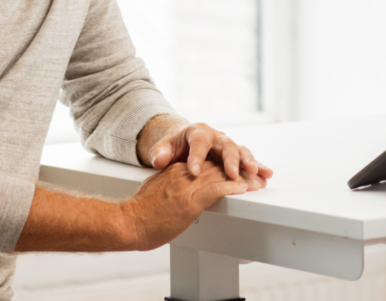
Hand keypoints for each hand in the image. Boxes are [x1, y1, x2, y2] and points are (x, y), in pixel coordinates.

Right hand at [121, 160, 247, 250]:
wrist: (128, 222)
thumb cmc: (140, 211)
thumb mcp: (157, 187)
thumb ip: (170, 181)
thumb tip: (178, 186)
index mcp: (177, 169)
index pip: (207, 163)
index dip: (225, 165)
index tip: (238, 168)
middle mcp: (184, 173)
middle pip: (218, 166)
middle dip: (239, 170)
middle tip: (257, 174)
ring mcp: (187, 186)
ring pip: (220, 175)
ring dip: (242, 179)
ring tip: (257, 181)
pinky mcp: (188, 201)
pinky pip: (214, 190)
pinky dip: (230, 188)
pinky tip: (242, 188)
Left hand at [146, 120, 273, 190]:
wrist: (184, 145)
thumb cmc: (175, 147)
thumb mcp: (163, 148)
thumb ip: (159, 153)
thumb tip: (159, 159)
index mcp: (198, 132)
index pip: (199, 142)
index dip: (197, 156)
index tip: (194, 171)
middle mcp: (216, 137)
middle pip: (226, 145)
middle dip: (230, 159)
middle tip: (232, 174)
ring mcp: (227, 146)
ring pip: (240, 151)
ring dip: (249, 162)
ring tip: (255, 173)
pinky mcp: (234, 157)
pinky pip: (248, 160)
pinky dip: (258, 167)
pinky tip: (265, 175)